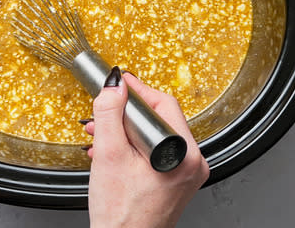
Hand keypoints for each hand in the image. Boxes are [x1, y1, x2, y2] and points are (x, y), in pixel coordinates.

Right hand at [85, 71, 208, 227]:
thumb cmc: (121, 213)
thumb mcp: (109, 154)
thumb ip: (110, 113)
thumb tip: (114, 85)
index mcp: (184, 153)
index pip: (164, 103)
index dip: (137, 90)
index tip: (119, 82)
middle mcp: (193, 162)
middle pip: (159, 118)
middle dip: (126, 115)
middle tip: (104, 112)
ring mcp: (187, 172)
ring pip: (155, 134)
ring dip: (126, 131)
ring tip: (101, 135)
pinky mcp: (178, 180)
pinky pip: (156, 151)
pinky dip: (134, 147)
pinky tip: (113, 151)